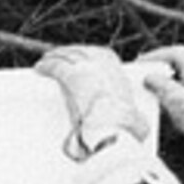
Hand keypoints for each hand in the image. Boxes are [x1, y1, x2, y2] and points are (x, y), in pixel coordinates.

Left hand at [35, 45, 154, 159]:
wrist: (115, 129)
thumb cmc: (125, 127)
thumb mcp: (137, 120)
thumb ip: (138, 121)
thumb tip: (144, 131)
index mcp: (119, 68)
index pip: (97, 54)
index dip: (84, 55)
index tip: (75, 60)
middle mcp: (103, 62)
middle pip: (79, 52)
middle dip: (66, 53)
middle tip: (54, 59)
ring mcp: (87, 67)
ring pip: (66, 56)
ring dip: (54, 58)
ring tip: (44, 64)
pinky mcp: (72, 75)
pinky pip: (56, 67)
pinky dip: (46, 66)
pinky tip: (39, 68)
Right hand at [138, 46, 183, 160]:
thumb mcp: (182, 105)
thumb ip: (164, 88)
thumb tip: (149, 78)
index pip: (176, 53)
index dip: (155, 56)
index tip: (141, 63)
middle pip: (178, 61)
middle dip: (159, 67)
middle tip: (144, 75)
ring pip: (182, 71)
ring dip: (166, 77)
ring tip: (153, 87)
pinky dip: (174, 85)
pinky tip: (167, 97)